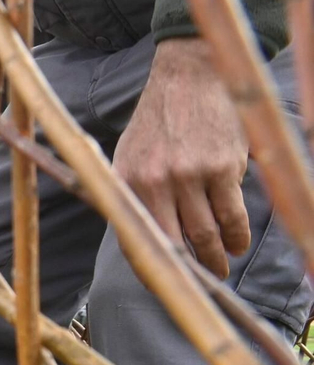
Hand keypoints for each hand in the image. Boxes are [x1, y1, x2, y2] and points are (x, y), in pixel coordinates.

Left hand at [112, 37, 249, 277]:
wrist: (189, 77)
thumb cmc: (157, 120)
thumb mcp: (126, 155)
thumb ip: (130, 194)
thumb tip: (137, 236)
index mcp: (128, 182)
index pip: (135, 238)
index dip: (149, 269)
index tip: (162, 287)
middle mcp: (156, 182)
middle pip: (175, 243)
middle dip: (190, 271)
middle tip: (200, 285)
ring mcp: (191, 176)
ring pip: (207, 233)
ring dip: (217, 258)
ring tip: (222, 269)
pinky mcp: (223, 168)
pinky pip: (233, 214)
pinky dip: (238, 235)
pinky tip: (238, 245)